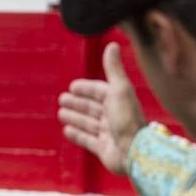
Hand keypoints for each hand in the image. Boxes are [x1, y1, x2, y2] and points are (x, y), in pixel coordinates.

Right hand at [57, 42, 146, 174]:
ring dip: (75, 117)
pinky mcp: (104, 149)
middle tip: (62, 99)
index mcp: (119, 101)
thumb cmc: (127, 119)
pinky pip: (88, 140)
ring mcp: (109, 134)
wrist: (134, 151)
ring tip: (61, 113)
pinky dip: (77, 134)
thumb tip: (112, 44)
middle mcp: (114, 117)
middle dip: (77, 103)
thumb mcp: (119, 89)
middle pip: (92, 108)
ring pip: (88, 123)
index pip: (99, 92)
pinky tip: (66, 130)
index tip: (72, 87)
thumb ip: (113, 68)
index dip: (86, 88)